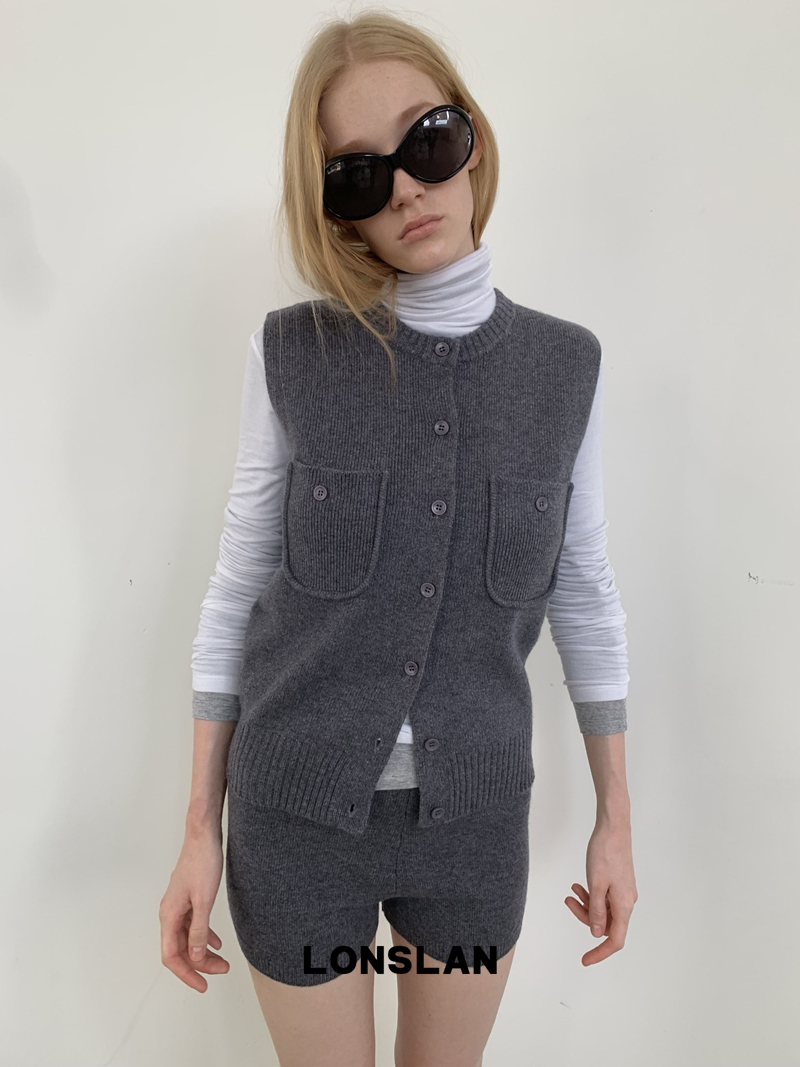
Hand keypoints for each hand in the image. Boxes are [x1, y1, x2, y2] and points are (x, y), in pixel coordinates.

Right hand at [159, 825, 230, 991]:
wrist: (203, 836)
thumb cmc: (202, 862)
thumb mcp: (204, 900)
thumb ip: (199, 930)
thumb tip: (196, 956)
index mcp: (168, 915)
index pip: (171, 956)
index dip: (186, 973)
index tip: (202, 985)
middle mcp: (169, 913)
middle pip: (180, 949)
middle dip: (199, 964)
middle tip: (221, 971)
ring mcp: (178, 906)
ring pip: (187, 938)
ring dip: (203, 952)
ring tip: (223, 961)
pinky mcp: (187, 899)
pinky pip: (193, 925)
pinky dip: (204, 936)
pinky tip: (217, 943)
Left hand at [564, 815, 636, 965]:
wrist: (613, 828)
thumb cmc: (605, 853)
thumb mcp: (596, 884)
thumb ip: (596, 911)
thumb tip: (596, 934)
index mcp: (624, 905)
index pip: (615, 940)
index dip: (600, 953)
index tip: (585, 960)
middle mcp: (627, 901)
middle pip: (606, 924)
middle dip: (585, 918)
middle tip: (568, 902)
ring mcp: (623, 892)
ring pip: (603, 910)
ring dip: (586, 904)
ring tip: (572, 891)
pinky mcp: (619, 882)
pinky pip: (604, 897)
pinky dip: (591, 895)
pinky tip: (579, 885)